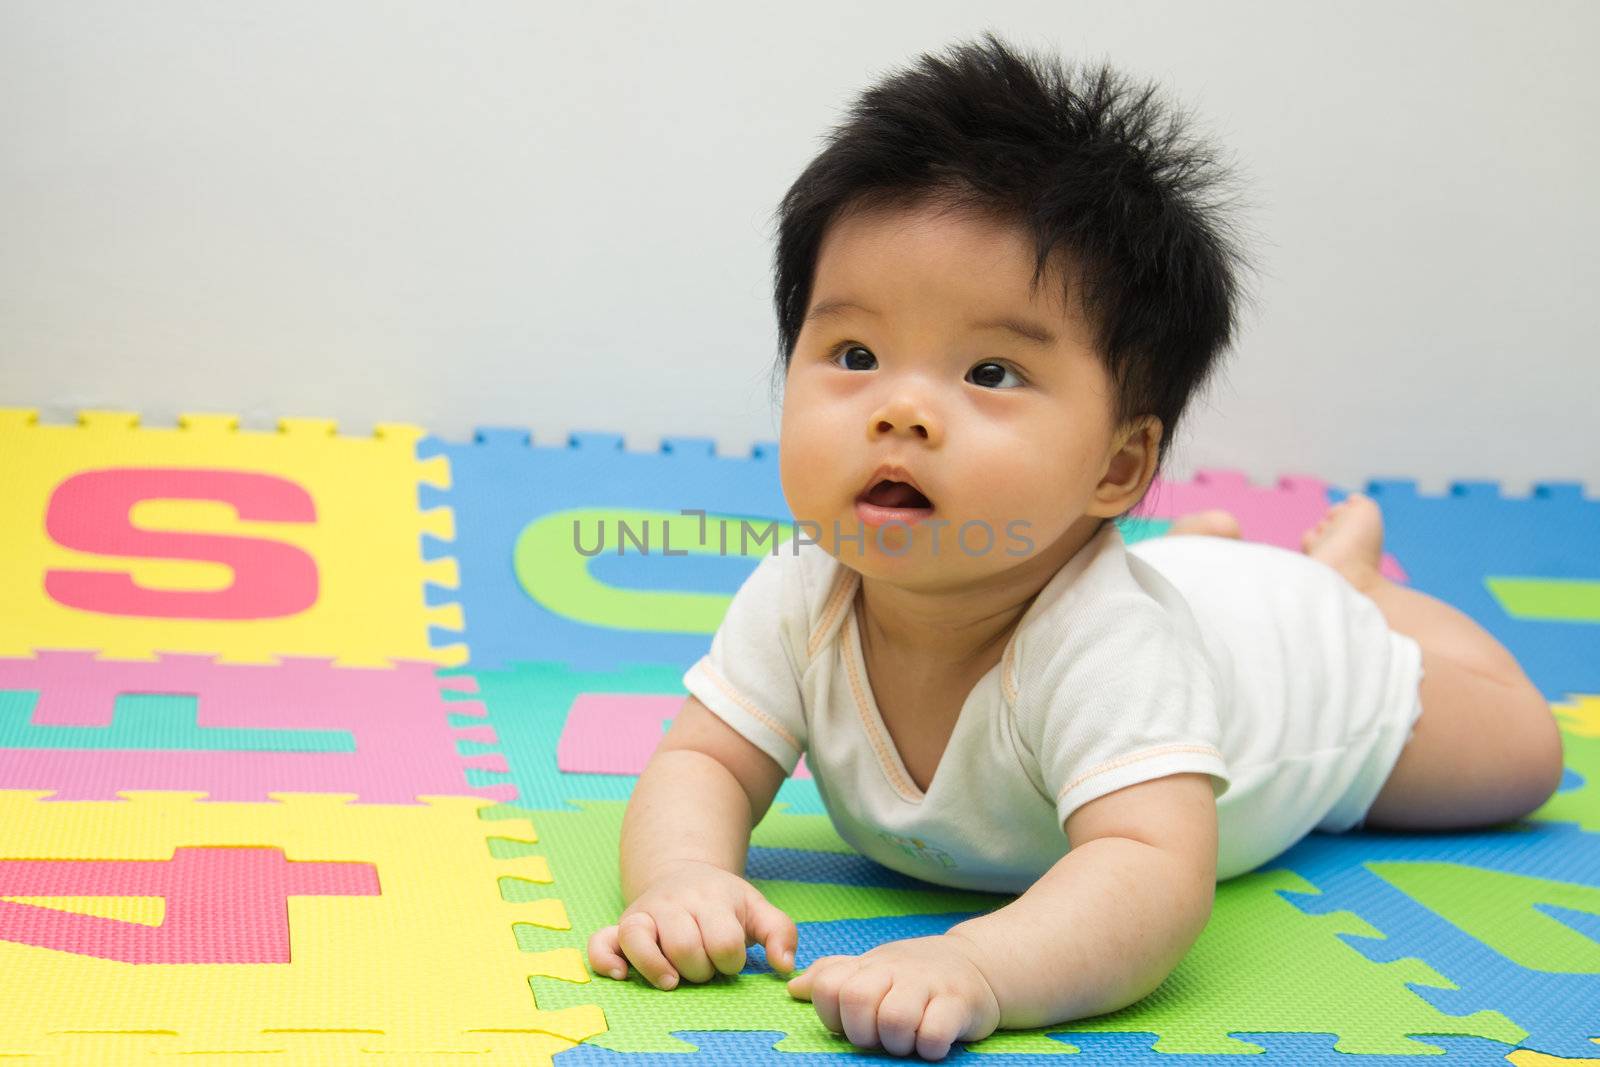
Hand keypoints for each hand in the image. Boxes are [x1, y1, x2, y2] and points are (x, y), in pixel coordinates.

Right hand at [588, 859, 797, 988]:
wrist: (684, 871)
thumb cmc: (722, 901)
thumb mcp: (756, 908)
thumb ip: (780, 932)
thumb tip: (784, 966)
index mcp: (711, 898)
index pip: (724, 942)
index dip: (732, 961)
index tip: (730, 959)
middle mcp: (673, 902)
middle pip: (684, 947)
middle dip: (699, 970)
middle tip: (703, 965)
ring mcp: (644, 912)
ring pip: (640, 941)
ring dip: (659, 969)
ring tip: (673, 980)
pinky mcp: (620, 925)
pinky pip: (601, 942)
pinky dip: (606, 960)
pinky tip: (621, 975)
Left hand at [786, 932, 1001, 1058]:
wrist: (978, 964)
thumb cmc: (914, 975)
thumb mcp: (873, 969)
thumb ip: (834, 976)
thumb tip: (794, 988)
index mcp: (869, 966)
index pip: (827, 985)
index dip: (831, 1014)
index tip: (851, 1023)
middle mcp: (896, 970)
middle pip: (856, 1000)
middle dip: (863, 1031)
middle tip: (880, 1036)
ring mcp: (928, 985)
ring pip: (895, 1019)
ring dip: (898, 1042)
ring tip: (909, 1040)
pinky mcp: (959, 1003)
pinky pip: (934, 1032)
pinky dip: (930, 1046)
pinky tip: (933, 1043)